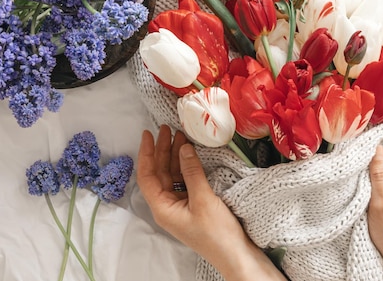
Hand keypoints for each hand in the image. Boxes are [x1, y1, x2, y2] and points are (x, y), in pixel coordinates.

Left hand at [137, 125, 285, 280]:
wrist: (235, 254)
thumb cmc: (217, 233)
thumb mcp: (203, 199)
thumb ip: (191, 171)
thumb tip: (183, 147)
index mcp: (162, 208)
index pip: (147, 176)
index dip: (147, 153)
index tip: (149, 133)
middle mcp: (167, 206)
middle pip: (159, 173)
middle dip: (162, 150)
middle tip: (167, 128)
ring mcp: (180, 206)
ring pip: (172, 175)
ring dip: (175, 156)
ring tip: (180, 135)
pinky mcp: (194, 205)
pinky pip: (184, 180)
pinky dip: (186, 166)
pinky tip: (190, 153)